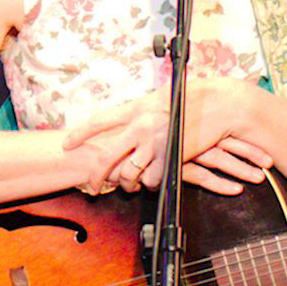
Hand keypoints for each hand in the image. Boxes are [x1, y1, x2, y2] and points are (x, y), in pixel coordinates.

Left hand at [62, 80, 273, 194]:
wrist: (220, 106)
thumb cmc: (194, 100)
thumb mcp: (161, 99)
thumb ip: (141, 111)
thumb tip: (126, 120)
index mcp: (137, 109)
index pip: (100, 122)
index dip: (80, 135)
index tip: (66, 145)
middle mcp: (141, 126)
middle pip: (107, 157)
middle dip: (96, 175)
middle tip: (92, 186)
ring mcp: (155, 144)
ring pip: (129, 175)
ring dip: (128, 185)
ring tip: (129, 186)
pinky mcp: (170, 160)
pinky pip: (152, 181)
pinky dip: (152, 185)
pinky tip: (155, 180)